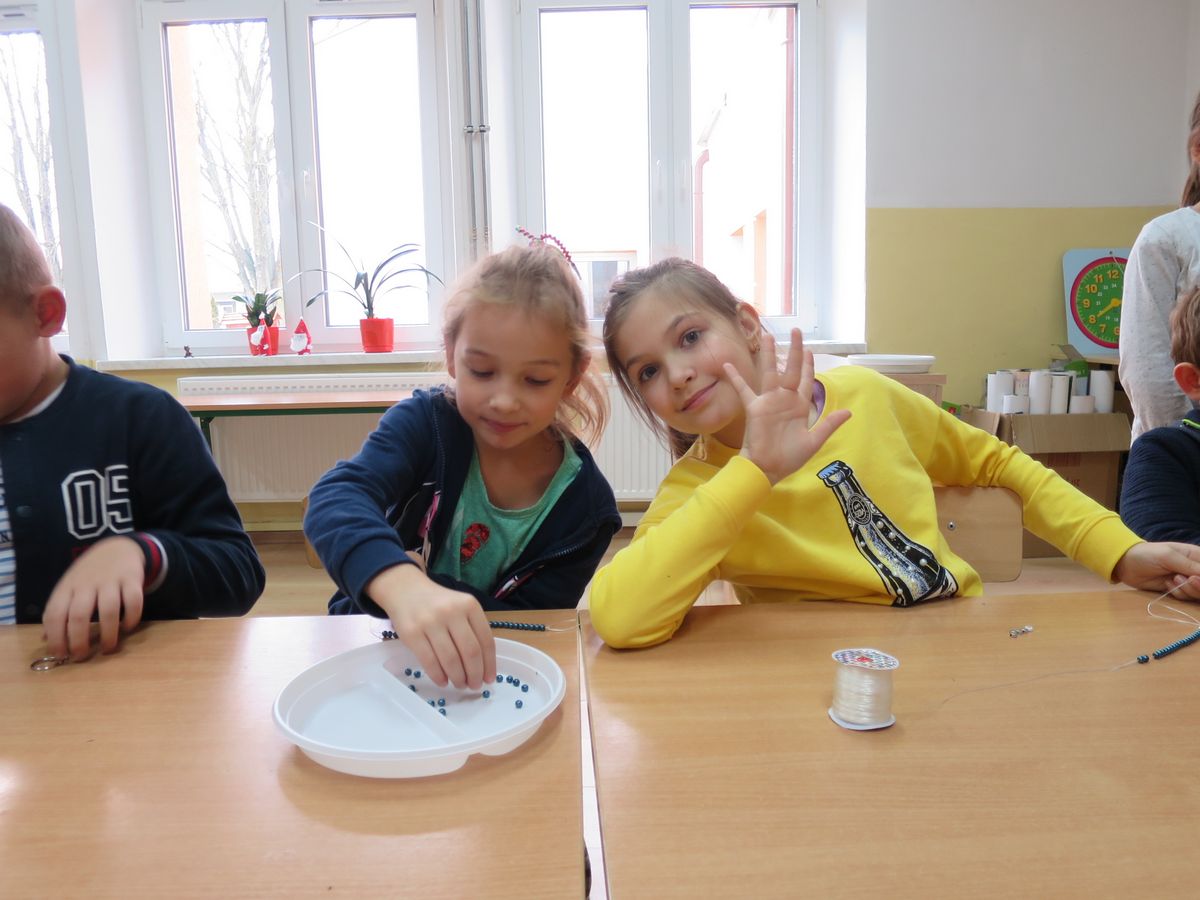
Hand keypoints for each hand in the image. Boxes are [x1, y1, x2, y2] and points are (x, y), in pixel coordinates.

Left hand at [43, 536, 145, 660]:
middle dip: (79, 641)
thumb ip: (58, 611)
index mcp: (66, 588)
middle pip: (79, 616)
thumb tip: (45, 639)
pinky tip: (127, 628)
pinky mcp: (132, 579)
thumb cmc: (88, 575)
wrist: (117, 548)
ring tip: (108, 648)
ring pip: (109, 611)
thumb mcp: (68, 588)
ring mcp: (110, 581)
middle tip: (82, 657)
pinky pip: (134, 602)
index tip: (61, 655)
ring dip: (108, 635)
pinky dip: (131, 619)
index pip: (54, 615)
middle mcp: (86, 584)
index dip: (55, 638)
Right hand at [367, 563, 496, 689]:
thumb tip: (484, 666)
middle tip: (474, 686)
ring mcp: (430, 622)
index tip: (489, 678)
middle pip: (470, 652)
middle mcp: (451, 612)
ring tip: (460, 684)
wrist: (405, 590)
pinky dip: (439, 676)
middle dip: (475, 674)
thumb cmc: (438, 603)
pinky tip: (443, 681)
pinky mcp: (411, 633)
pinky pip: (429, 661)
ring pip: (451, 659)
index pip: (486, 640)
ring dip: (458, 678)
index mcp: (469, 605)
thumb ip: (472, 629)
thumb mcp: (460, 607)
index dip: (489, 664)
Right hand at [724, 328, 851, 484]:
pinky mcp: (755, 407)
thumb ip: (829, 424)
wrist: (768, 468)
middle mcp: (785, 400)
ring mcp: (769, 402)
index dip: (809, 366)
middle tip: (797, 331)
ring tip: (769, 337)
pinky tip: (728, 365)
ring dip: (769, 355)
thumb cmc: (789, 458)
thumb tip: (849, 412)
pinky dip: (736, 378)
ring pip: (770, 373)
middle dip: (795, 351)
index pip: (807, 380)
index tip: (810, 350)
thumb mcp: (814, 441)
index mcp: (800, 406)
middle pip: (791, 370)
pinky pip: (745, 389)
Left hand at [1113, 541, 1199, 599]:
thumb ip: (1190, 566)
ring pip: (1198, 593)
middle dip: (1197, 586)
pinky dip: (1178, 593)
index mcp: (1197, 556)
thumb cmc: (1148, 554)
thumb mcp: (1169, 556)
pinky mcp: (1178, 590)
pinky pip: (1186, 597)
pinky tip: (1166, 584)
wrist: (1127, 565)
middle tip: (1181, 580)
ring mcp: (1187, 581)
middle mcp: (1195, 569)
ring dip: (1186, 590)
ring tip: (1171, 580)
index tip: (1195, 579)